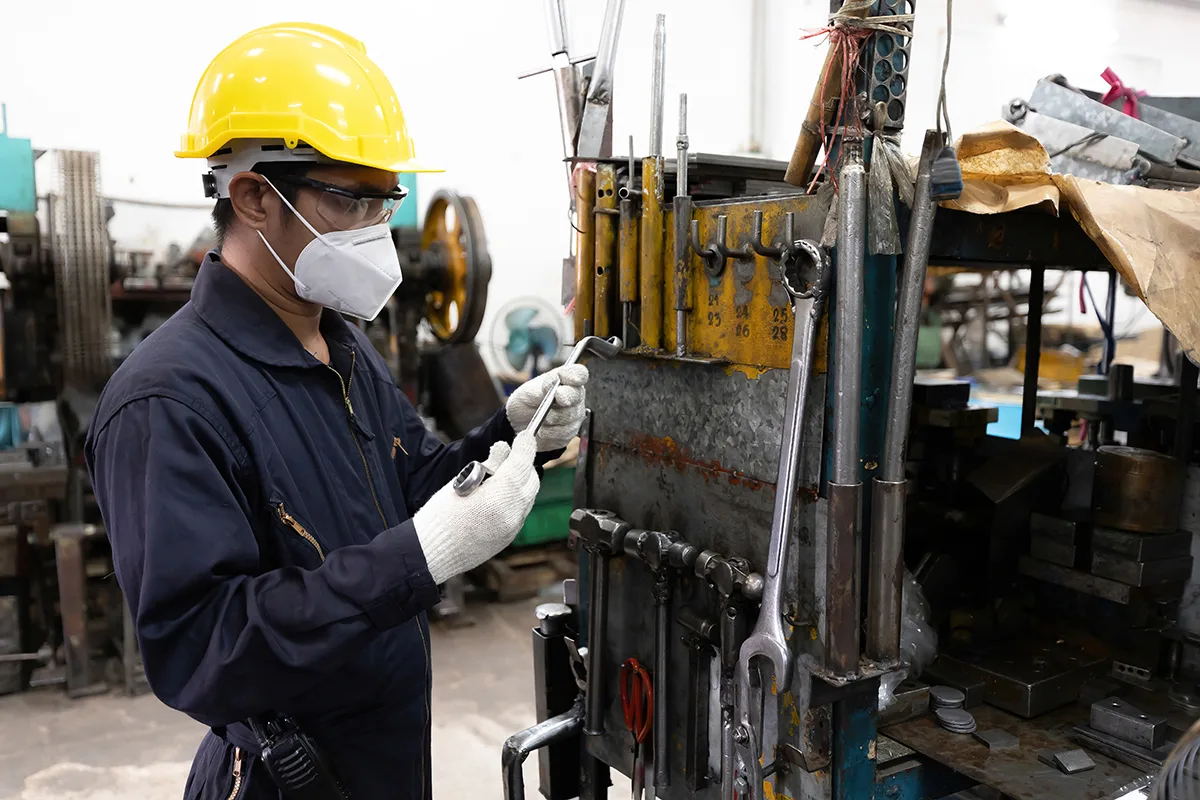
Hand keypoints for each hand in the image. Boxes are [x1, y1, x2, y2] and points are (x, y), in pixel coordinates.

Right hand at [413, 432, 539, 583]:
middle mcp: (513, 512)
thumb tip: (503, 449)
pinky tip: (495, 497)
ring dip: (519, 482)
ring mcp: (513, 527)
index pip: (523, 462)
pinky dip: (513, 499)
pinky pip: (520, 511)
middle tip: (507, 455)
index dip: (525, 445)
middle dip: (523, 464)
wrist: (431, 553)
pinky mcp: (509, 537)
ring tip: (497, 477)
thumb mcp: (461, 482)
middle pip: (531, 479)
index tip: (524, 437)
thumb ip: (488, 465)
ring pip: (527, 496)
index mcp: (500, 495)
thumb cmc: (440, 516)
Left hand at [505, 364, 588, 451]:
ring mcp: (574, 414)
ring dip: (554, 416)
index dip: (577, 375)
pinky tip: (542, 429)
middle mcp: (573, 395)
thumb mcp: (528, 391)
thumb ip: (540, 388)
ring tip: (542, 417)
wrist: (520, 424)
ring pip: (570, 415)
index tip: (573, 378)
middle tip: (558, 396)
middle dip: (567, 396)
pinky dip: (550, 431)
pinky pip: (564, 432)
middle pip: (577, 395)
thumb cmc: (527, 402)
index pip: (578, 373)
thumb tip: (550, 386)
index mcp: (565, 379)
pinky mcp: (570, 431)